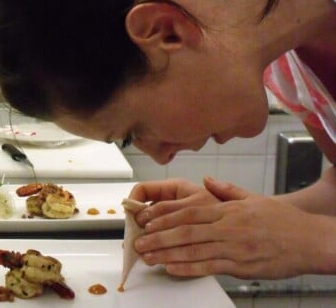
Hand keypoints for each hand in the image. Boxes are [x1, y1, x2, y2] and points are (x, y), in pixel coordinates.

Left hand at [134, 177, 333, 278]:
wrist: (310, 240)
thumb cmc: (281, 220)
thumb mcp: (253, 198)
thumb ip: (227, 190)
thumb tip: (208, 179)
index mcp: (227, 210)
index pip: (189, 212)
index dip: (165, 216)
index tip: (147, 220)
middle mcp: (227, 227)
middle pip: (186, 231)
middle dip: (158, 237)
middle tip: (138, 242)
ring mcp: (233, 248)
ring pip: (194, 250)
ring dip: (167, 254)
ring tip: (148, 256)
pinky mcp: (241, 266)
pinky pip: (210, 267)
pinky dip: (189, 268)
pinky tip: (172, 268)